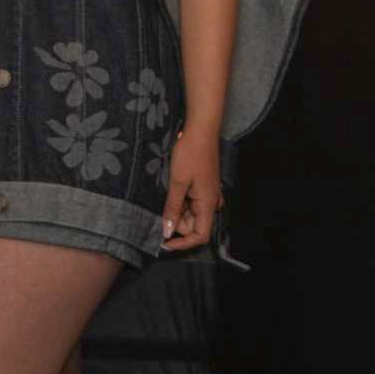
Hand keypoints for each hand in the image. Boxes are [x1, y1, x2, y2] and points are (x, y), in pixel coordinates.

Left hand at [160, 127, 223, 252]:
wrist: (200, 130)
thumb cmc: (190, 154)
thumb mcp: (177, 182)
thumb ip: (172, 208)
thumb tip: (167, 232)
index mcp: (208, 205)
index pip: (200, 236)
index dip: (183, 243)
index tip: (165, 242)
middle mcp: (212, 202)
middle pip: (194, 224)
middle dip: (176, 221)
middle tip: (162, 205)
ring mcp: (208, 194)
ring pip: (191, 213)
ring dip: (177, 209)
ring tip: (168, 191)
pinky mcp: (203, 185)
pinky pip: (192, 201)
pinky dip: (181, 200)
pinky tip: (173, 187)